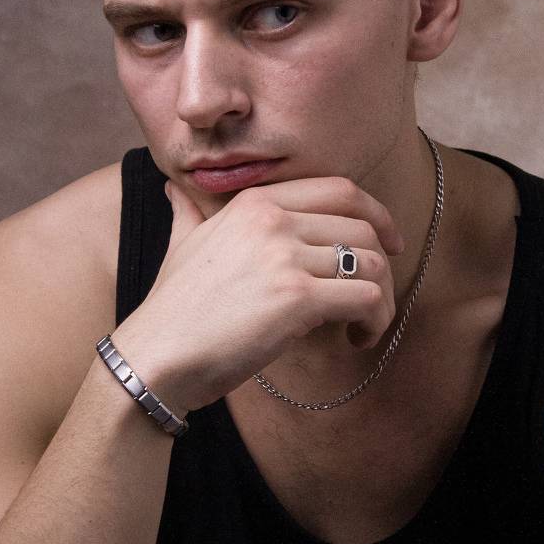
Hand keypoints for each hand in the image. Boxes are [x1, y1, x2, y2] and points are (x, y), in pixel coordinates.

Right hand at [114, 175, 404, 411]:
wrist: (156, 355)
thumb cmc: (172, 309)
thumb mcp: (181, 245)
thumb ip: (188, 213)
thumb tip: (173, 190)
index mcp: (255, 202)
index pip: (340, 189)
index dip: (376, 215)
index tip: (387, 244)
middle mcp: (273, 220)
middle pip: (364, 226)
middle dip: (384, 262)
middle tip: (378, 296)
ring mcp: (285, 256)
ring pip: (372, 263)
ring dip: (382, 299)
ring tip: (365, 326)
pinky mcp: (297, 298)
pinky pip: (367, 298)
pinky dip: (374, 320)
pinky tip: (356, 338)